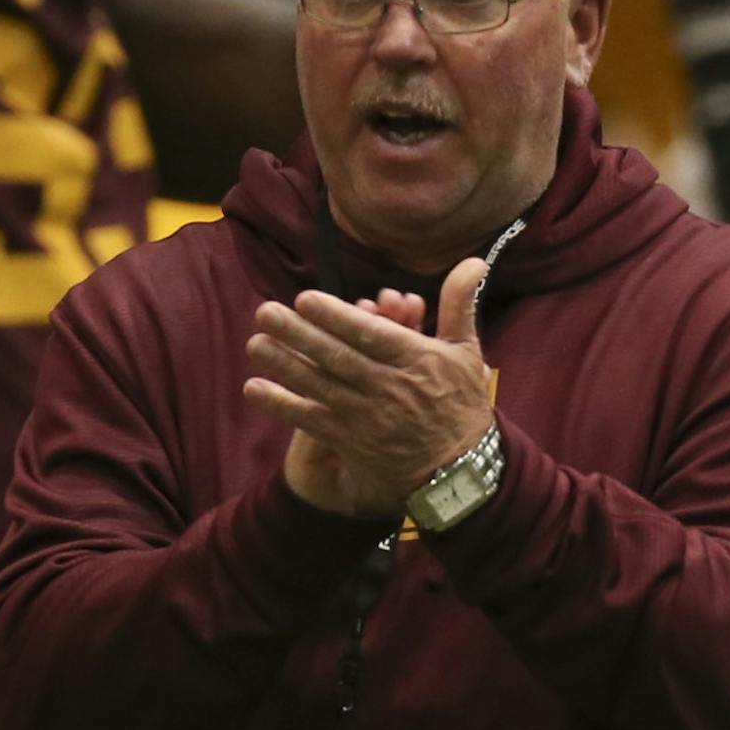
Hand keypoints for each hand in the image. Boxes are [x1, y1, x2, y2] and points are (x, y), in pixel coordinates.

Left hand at [246, 262, 492, 518]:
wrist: (461, 469)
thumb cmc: (461, 402)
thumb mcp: (467, 350)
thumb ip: (459, 304)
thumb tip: (474, 261)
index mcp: (416, 359)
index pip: (370, 335)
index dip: (336, 317)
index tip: (305, 298)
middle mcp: (390, 387)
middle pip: (338, 357)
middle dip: (299, 334)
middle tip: (265, 312)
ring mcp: (368, 416)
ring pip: (320, 386)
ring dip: (284, 364)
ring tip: (255, 343)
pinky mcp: (353, 441)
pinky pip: (312, 421)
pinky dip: (282, 406)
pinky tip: (254, 389)